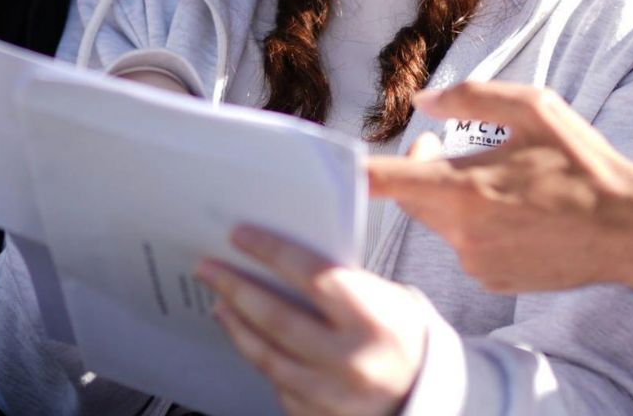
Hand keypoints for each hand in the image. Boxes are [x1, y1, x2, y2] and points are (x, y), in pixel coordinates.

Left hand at [197, 224, 427, 415]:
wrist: (423, 393)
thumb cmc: (402, 335)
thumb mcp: (384, 298)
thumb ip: (339, 282)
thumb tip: (279, 260)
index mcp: (371, 319)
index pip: (311, 275)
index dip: (270, 252)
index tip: (240, 236)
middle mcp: (350, 360)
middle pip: (276, 318)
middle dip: (236, 287)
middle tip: (209, 268)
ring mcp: (331, 395)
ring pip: (267, 357)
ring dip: (237, 325)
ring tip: (220, 301)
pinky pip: (277, 385)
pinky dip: (259, 358)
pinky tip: (246, 338)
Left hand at [367, 82, 632, 294]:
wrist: (627, 229)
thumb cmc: (583, 164)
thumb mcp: (536, 109)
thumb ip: (473, 97)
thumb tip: (424, 100)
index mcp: (465, 188)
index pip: (389, 182)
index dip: (355, 174)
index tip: (330, 170)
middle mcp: (462, 232)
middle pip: (411, 201)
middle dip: (418, 173)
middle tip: (445, 148)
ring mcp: (476, 263)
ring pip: (440, 224)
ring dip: (452, 202)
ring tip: (498, 183)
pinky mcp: (491, 281)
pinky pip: (465, 249)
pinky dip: (476, 230)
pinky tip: (515, 217)